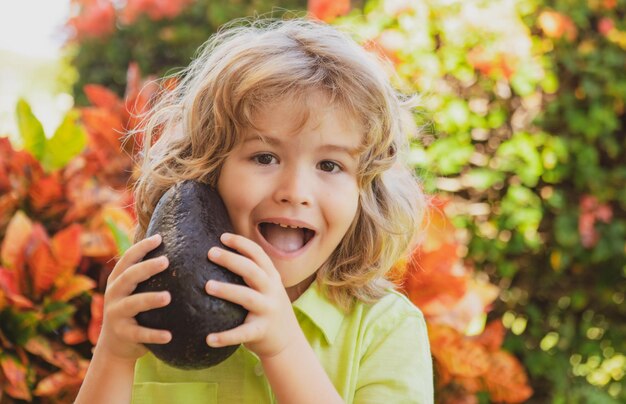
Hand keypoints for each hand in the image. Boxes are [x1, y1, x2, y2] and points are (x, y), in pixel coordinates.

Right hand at [97, 234, 171, 361]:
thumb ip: (147, 276)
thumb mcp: (135, 291)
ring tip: (167, 297)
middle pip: (129, 276)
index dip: (141, 247)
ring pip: (133, 303)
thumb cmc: (134, 311)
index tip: (159, 238)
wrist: (115, 345)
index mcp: (117, 280)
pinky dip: (154, 335)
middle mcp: (114, 294)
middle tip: (166, 261)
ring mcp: (116, 314)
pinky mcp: (122, 334)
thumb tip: (179, 252)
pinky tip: (169, 335)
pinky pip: (139, 334)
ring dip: (150, 299)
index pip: (128, 259)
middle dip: (147, 267)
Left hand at [205, 233, 300, 358]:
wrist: (288, 341)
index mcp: (272, 277)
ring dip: (227, 290)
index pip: (258, 254)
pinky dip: (226, 336)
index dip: (242, 243)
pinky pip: (242, 333)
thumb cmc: (267, 309)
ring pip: (247, 297)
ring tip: (207, 286)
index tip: (222, 237)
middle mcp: (272, 291)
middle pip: (252, 271)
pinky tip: (208, 339)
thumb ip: (252, 274)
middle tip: (210, 253)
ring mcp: (268, 311)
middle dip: (231, 260)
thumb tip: (220, 253)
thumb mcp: (267, 288)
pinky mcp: (262, 332)